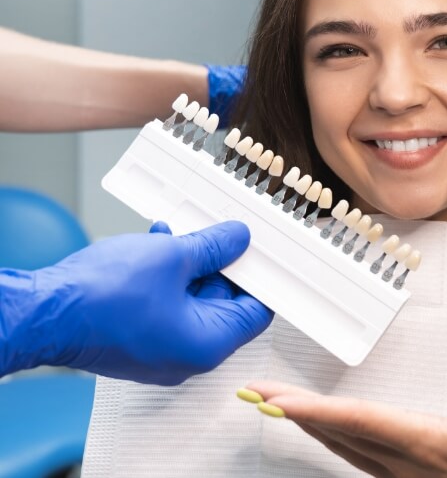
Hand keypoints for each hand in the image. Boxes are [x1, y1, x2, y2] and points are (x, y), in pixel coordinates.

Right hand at [1, 220, 271, 383]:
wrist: (42, 314)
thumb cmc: (102, 297)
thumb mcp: (173, 257)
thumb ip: (213, 247)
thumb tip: (237, 239)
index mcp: (207, 344)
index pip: (256, 313)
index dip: (261, 279)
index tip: (260, 253)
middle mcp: (187, 356)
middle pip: (224, 304)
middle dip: (221, 265)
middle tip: (220, 234)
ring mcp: (160, 351)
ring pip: (191, 300)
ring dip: (190, 265)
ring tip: (180, 234)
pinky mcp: (137, 340)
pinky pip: (165, 306)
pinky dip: (167, 277)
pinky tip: (157, 243)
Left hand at [242, 362, 446, 476]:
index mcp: (430, 444)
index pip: (362, 422)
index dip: (317, 410)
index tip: (278, 400)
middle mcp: (407, 462)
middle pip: (339, 433)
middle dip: (294, 411)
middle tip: (254, 393)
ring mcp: (404, 475)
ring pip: (343, 447)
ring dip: (306, 423)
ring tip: (276, 402)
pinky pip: (356, 456)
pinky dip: (330, 436)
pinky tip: (322, 427)